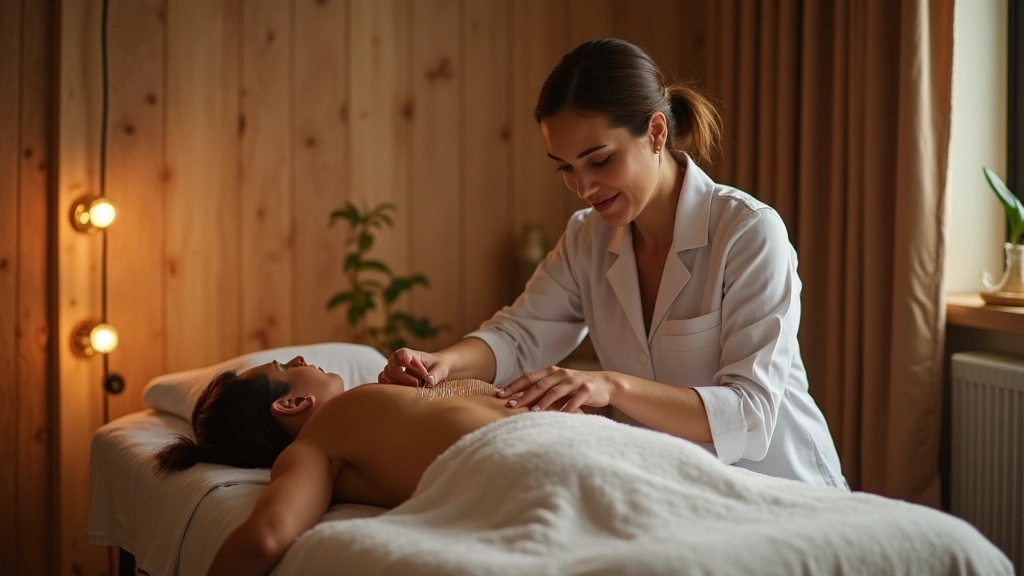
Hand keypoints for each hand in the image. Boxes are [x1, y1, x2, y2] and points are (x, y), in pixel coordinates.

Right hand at [378, 348, 448, 387]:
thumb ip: (436, 375)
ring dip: (397, 386)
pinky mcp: (390, 383)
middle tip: (418, 384)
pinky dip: (392, 392)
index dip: (406, 360)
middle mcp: (396, 362)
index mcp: (408, 354)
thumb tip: (429, 381)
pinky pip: (384, 387)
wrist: (435, 373)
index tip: (415, 367)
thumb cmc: (438, 368)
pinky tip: (404, 396)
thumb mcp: (441, 369)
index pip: (402, 354)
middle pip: (393, 369)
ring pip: (386, 378)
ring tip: (412, 390)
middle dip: (405, 378)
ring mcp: (391, 373)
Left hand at [498, 366, 614, 412]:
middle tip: (510, 405)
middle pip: (539, 384)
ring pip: (555, 391)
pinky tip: (559, 417)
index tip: (499, 395)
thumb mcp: (558, 386)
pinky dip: (566, 409)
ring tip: (532, 412)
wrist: (605, 384)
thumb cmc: (576, 388)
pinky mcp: (587, 389)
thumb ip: (541, 390)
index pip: (528, 377)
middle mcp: (561, 374)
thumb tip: (516, 400)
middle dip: (523, 395)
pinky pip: (575, 400)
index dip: (514, 385)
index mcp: (551, 372)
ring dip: (542, 402)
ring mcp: (574, 381)